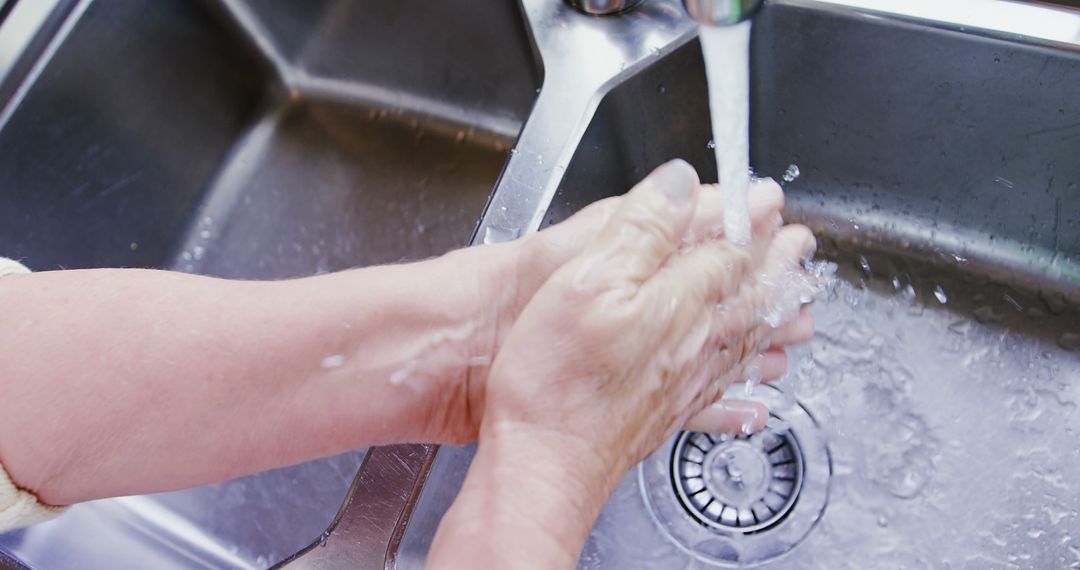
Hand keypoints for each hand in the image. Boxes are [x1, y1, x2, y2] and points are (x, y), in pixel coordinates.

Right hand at [428, 160, 816, 568]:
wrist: (545, 460)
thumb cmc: (557, 380)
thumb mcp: (588, 280)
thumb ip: (641, 231)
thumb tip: (680, 185)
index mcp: (677, 302)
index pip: (728, 252)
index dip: (750, 221)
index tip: (768, 200)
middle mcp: (691, 343)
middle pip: (747, 296)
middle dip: (776, 266)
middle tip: (799, 246)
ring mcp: (683, 383)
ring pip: (743, 344)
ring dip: (774, 322)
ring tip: (799, 313)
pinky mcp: (666, 414)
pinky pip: (722, 394)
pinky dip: (746, 389)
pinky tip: (759, 404)